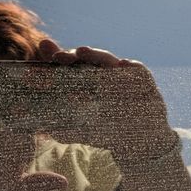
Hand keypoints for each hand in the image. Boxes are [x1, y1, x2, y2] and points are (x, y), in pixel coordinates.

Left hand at [37, 39, 175, 161]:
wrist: (141, 143)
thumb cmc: (108, 132)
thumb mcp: (83, 132)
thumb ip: (65, 129)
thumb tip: (47, 132)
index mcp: (86, 81)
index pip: (70, 64)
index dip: (56, 55)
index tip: (43, 48)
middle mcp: (104, 75)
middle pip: (87, 59)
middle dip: (72, 55)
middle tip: (58, 56)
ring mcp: (125, 77)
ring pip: (109, 61)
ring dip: (96, 55)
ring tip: (81, 51)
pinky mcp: (146, 84)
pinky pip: (140, 72)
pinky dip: (133, 67)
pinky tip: (124, 64)